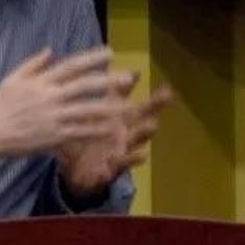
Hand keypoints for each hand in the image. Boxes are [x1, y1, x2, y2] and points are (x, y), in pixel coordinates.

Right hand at [0, 47, 126, 163]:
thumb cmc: (0, 105)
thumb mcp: (13, 78)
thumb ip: (33, 64)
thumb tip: (50, 50)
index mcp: (41, 81)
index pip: (72, 65)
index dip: (92, 58)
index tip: (110, 53)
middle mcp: (50, 97)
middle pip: (84, 86)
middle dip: (107, 80)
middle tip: (129, 77)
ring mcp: (53, 117)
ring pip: (86, 110)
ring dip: (109, 107)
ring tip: (127, 105)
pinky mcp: (54, 136)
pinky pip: (79, 133)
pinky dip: (96, 131)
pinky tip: (112, 129)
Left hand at [56, 73, 172, 199]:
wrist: (76, 173)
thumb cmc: (83, 140)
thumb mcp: (83, 116)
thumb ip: (89, 96)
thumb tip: (85, 70)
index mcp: (114, 116)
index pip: (125, 96)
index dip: (131, 84)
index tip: (140, 73)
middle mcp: (123, 130)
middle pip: (142, 114)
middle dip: (155, 104)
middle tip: (168, 92)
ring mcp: (122, 148)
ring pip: (137, 138)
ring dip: (145, 131)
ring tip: (153, 124)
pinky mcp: (115, 167)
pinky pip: (126, 162)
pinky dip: (134, 158)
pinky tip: (142, 155)